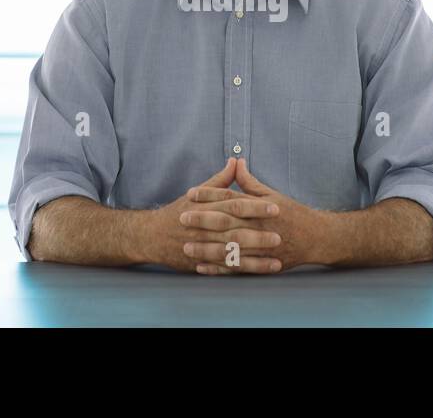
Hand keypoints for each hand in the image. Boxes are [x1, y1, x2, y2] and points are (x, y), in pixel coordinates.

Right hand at [144, 158, 284, 273]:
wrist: (151, 236)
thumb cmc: (179, 212)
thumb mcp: (198, 193)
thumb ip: (220, 180)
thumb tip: (236, 161)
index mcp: (206, 207)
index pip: (233, 205)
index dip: (255, 207)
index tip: (275, 207)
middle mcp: (204, 228)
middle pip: (234, 230)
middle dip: (258, 234)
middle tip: (280, 235)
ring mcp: (203, 247)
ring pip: (232, 253)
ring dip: (255, 257)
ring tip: (277, 258)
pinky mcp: (202, 263)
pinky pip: (226, 268)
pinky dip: (244, 270)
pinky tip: (261, 270)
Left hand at [182, 158, 331, 272]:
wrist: (316, 237)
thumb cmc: (292, 213)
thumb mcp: (272, 194)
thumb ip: (250, 182)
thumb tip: (236, 161)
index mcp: (259, 206)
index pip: (231, 198)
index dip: (210, 195)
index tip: (190, 193)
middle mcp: (259, 225)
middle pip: (227, 222)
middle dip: (203, 220)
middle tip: (182, 218)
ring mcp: (261, 246)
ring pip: (230, 247)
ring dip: (207, 248)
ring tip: (186, 247)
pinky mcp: (262, 263)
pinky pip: (238, 267)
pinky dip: (220, 268)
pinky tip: (203, 267)